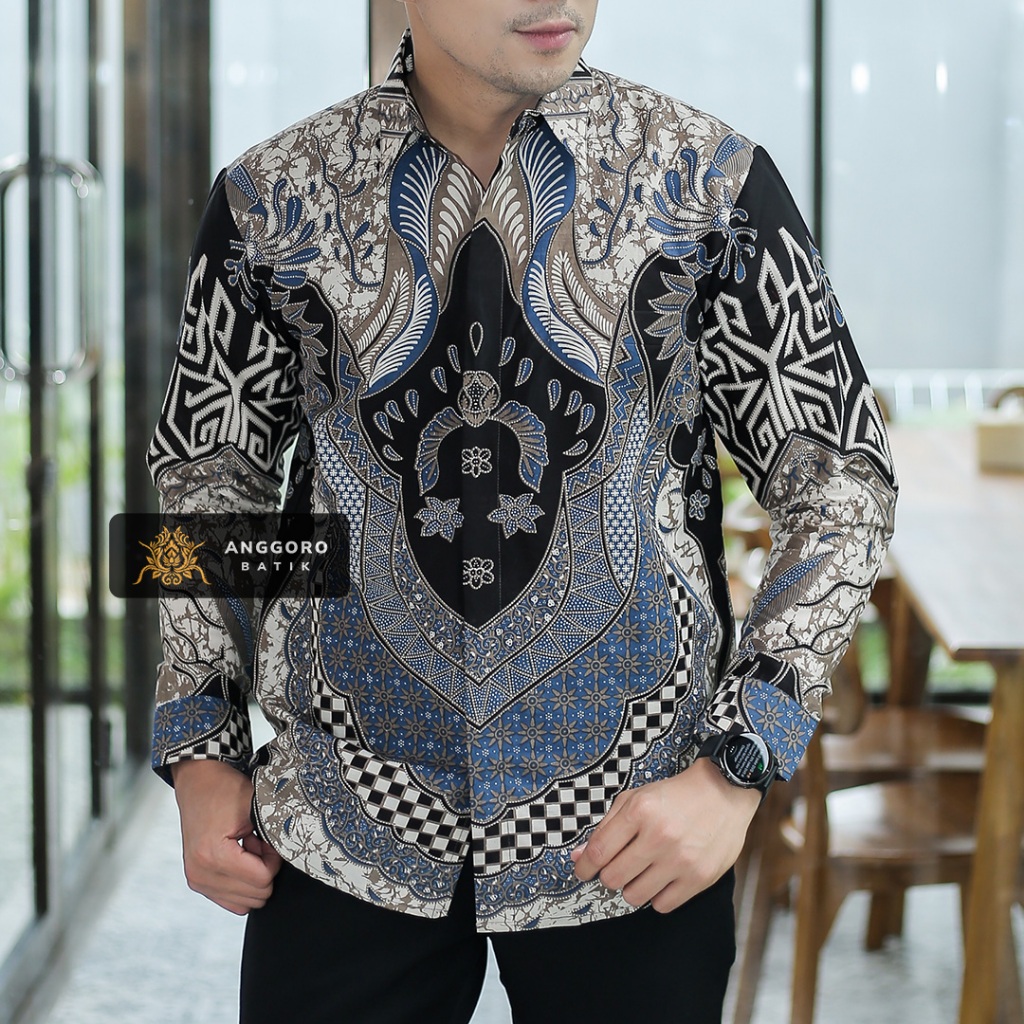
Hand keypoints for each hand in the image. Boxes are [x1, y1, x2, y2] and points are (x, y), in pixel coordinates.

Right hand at [171, 760, 282, 914]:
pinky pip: (232, 900)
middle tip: (259, 843)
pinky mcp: (198, 881)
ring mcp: (197, 880)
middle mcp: (200, 873)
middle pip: (255, 896)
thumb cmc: (223, 788)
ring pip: (245, 902)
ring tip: (248, 849)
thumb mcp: (255, 804)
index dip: (274, 859)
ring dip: (253, 877)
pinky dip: (242, 882)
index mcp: (213, 855)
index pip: (261, 880)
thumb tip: (294, 851)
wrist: (197, 781)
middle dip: (265, 869)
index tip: (269, 840)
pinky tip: (239, 857)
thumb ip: (275, 831)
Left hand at [571, 756, 759, 913]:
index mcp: (639, 811)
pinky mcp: (699, 878)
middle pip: (613, 878)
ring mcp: (681, 860)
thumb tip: (580, 857)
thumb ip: (606, 827)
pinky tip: (661, 879)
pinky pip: (662, 905)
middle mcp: (659, 837)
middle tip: (617, 867)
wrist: (723, 793)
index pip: (599, 852)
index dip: (584, 867)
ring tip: (641, 872)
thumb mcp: (636, 798)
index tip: (582, 871)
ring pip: (635, 896)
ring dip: (631, 887)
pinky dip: (656, 896)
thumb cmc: (675, 795)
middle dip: (608, 875)